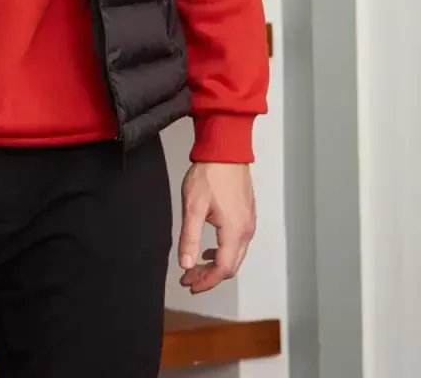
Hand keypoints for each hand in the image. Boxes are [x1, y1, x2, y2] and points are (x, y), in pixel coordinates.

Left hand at [178, 163, 255, 293]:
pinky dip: (223, 251)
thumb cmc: (210, 174)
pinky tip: (209, 247)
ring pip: (235, 256)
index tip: (189, 284)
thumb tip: (186, 265)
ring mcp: (249, 222)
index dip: (206, 282)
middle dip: (209, 276)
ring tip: (195, 265)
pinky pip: (237, 243)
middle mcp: (246, 231)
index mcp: (234, 232)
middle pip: (231, 266)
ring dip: (215, 264)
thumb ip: (190, 238)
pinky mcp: (247, 214)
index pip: (222, 269)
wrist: (226, 150)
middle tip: (189, 278)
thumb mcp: (193, 207)